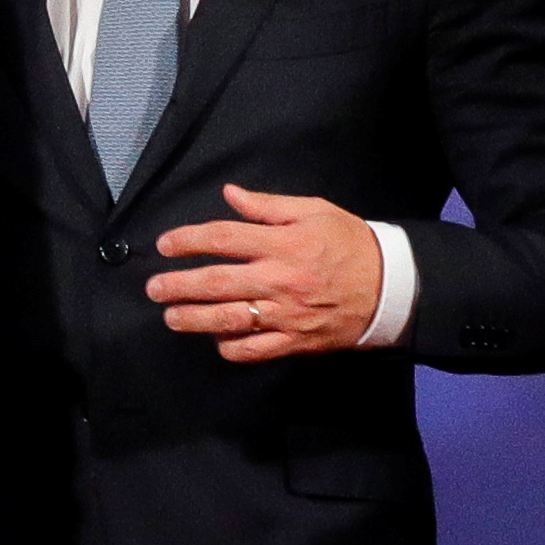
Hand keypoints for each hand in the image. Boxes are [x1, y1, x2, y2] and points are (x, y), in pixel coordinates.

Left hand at [145, 185, 382, 359]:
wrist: (390, 288)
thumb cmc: (350, 243)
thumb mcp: (314, 212)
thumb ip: (268, 206)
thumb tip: (229, 195)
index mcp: (283, 244)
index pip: (224, 239)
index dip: (189, 241)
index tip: (165, 245)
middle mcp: (279, 280)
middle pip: (217, 284)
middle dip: (179, 286)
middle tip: (153, 288)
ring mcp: (286, 315)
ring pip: (229, 320)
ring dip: (194, 320)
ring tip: (171, 317)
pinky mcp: (294, 341)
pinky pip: (255, 350)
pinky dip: (231, 347)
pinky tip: (216, 340)